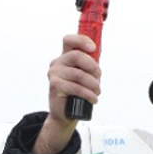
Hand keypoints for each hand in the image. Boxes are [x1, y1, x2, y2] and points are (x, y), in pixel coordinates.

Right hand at [36, 34, 99, 153]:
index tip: (93, 48)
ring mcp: (54, 74)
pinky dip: (88, 94)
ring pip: (79, 74)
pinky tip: (93, 99)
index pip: (69, 40)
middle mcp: (57, 63)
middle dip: (92, 66)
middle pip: (77, 56)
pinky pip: (76, 87)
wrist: (66, 113)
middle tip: (98, 76)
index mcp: (65, 57)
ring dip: (93, 84)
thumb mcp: (87, 75)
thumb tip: (97, 50)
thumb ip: (91, 62)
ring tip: (96, 92)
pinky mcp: (55, 86)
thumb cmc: (78, 92)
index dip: (81, 40)